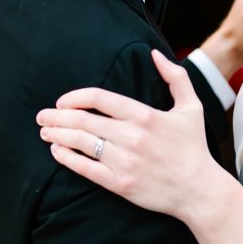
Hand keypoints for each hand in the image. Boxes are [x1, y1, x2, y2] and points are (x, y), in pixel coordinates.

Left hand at [36, 52, 223, 218]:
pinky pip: (87, 169)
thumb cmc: (194, 147)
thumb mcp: (192, 107)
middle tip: (42, 116)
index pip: (99, 98)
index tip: (62, 101)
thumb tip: (156, 54)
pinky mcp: (121, 183)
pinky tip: (57, 152)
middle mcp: (132, 137)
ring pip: (82, 143)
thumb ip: (176, 77)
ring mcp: (125, 161)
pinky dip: (68, 158)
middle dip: (56, 117)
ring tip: (45, 132)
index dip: (74, 97)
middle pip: (84, 120)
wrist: (200, 190)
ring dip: (58, 135)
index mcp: (145, 115)